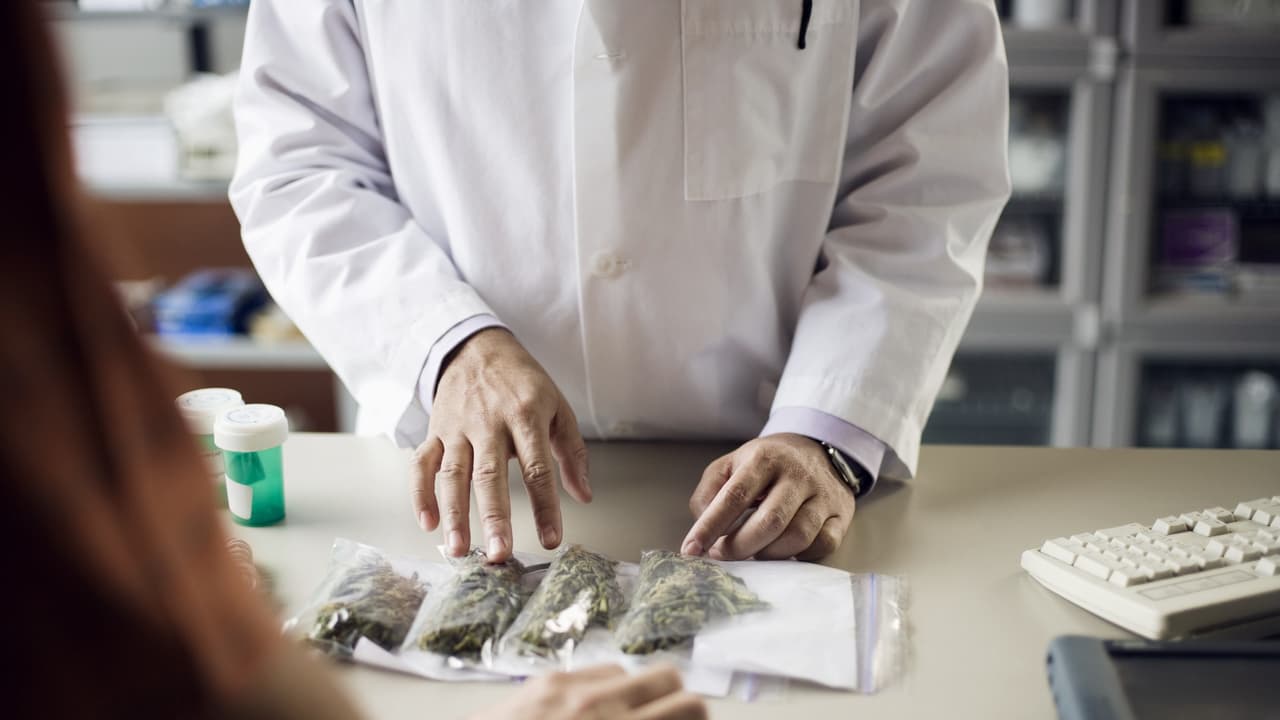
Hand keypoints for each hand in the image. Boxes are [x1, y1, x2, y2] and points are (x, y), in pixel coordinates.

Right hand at [411, 328, 590, 561]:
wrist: (477, 347)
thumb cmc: (523, 383)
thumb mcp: (558, 407)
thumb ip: (572, 452)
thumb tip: (583, 496)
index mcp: (526, 415)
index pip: (537, 468)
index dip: (545, 506)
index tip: (552, 539)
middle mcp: (488, 422)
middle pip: (490, 474)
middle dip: (494, 517)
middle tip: (499, 553)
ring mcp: (457, 427)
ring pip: (452, 473)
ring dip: (454, 514)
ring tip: (459, 550)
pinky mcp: (434, 430)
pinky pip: (421, 464)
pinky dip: (420, 494)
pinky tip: (427, 523)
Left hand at [472, 665, 705, 719]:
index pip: (690, 708)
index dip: (698, 718)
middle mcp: (601, 708)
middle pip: (669, 679)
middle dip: (676, 701)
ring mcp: (571, 689)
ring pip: (630, 672)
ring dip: (635, 694)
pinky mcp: (545, 680)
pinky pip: (592, 673)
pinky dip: (601, 690)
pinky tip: (587, 714)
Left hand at [682, 434, 854, 560]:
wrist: (818, 449)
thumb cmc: (767, 464)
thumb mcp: (732, 464)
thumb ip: (710, 491)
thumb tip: (703, 526)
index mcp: (765, 459)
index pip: (735, 496)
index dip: (711, 526)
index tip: (692, 549)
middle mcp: (797, 475)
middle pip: (770, 521)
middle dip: (740, 546)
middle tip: (722, 555)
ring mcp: (823, 496)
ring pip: (798, 536)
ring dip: (769, 554)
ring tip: (752, 553)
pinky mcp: (841, 515)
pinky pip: (823, 545)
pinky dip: (800, 556)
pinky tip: (784, 552)